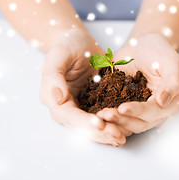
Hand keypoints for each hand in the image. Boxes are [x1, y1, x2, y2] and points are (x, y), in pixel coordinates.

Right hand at [39, 28, 128, 145]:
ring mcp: (81, 106)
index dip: (83, 122)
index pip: (68, 115)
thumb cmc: (66, 46)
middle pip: (82, 126)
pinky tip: (125, 128)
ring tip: (122, 137)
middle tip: (117, 135)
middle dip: (99, 133)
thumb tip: (57, 99)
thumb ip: (53, 77)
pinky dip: (113, 124)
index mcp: (54, 98)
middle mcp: (67, 107)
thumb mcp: (57, 56)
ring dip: (107, 133)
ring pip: (93, 126)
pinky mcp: (94, 103)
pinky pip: (103, 117)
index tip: (100, 123)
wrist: (78, 42)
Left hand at [97, 33, 178, 133]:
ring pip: (127, 123)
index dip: (138, 111)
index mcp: (169, 103)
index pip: (153, 112)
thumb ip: (172, 82)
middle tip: (105, 114)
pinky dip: (108, 117)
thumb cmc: (159, 51)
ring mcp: (139, 111)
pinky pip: (117, 116)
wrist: (143, 46)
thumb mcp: (170, 62)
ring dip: (113, 122)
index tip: (122, 108)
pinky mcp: (126, 106)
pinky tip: (95, 113)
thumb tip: (163, 102)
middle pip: (139, 123)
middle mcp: (155, 112)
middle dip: (121, 120)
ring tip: (99, 115)